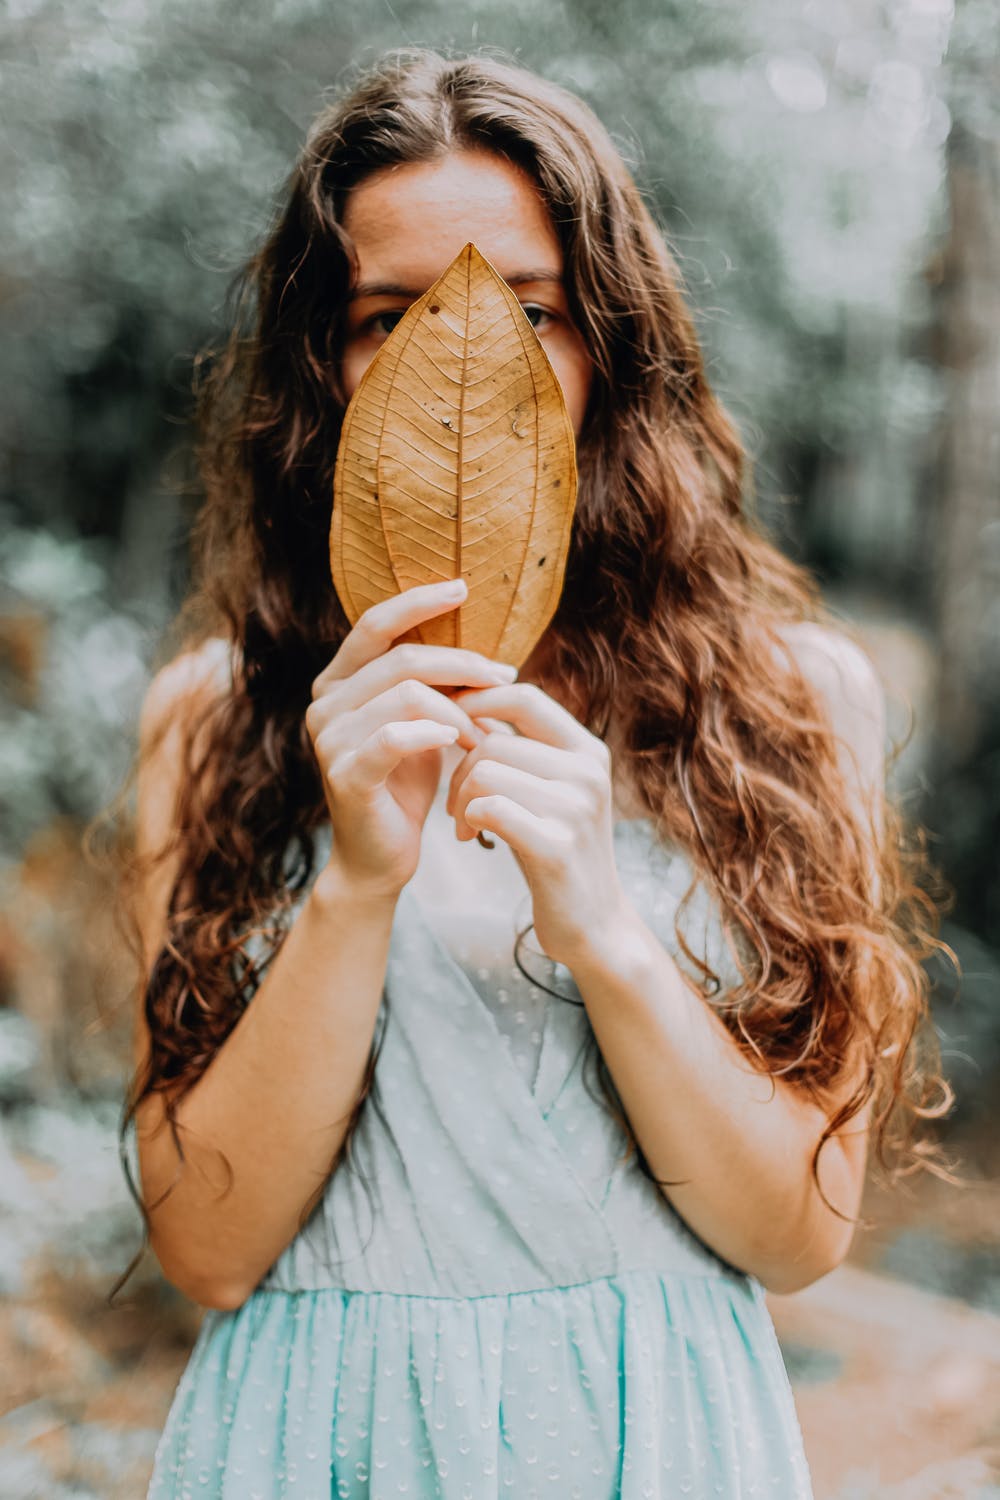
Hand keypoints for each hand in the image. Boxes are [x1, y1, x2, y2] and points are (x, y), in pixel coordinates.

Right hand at [305, 579, 517, 898]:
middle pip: (402, 658)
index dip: (418, 601)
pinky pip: (394, 737)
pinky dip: (434, 733)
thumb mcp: (424, 724)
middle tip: (505, 679)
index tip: (463, 587)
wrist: (380, 856)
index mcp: (338, 681)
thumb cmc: (406, 785)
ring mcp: (328, 738)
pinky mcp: (345, 774)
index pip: (375, 623)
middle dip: (463, 665)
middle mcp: (324, 702)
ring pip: (406, 694)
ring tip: (484, 734)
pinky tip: (461, 741)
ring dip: (458, 709)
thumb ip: (437, 685)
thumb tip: (493, 654)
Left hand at [445, 682, 631, 966]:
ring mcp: (577, 808)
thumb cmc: (557, 850)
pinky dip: (468, 821)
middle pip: (491, 743)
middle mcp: (588, 772)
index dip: (477, 702)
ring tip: (464, 826)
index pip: (524, 697)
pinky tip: (473, 839)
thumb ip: (520, 749)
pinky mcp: (557, 846)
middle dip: (458, 772)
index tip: (447, 725)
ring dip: (459, 800)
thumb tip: (469, 700)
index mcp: (588, 751)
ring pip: (484, 772)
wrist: (594, 924)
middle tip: (456, 806)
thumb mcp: (549, 791)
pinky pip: (489, 808)